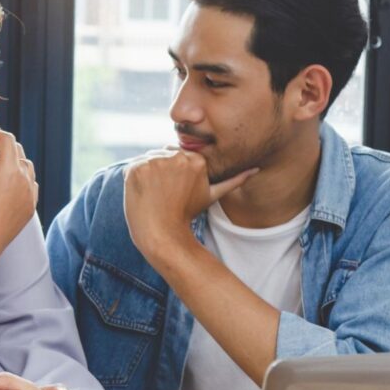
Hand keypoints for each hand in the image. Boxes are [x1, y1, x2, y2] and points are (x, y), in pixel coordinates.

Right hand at [0, 130, 37, 306]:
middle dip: (0, 147)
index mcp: (10, 170)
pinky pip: (30, 184)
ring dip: (10, 162)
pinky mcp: (31, 207)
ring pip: (26, 167)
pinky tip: (3, 186)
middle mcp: (25, 180)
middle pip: (17, 151)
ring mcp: (31, 194)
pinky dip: (19, 178)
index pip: (6, 140)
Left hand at [123, 149, 255, 262]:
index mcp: (196, 160)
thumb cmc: (186, 214)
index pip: (178, 155)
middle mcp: (177, 157)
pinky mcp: (137, 168)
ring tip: (154, 194)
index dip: (173, 172)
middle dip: (161, 171)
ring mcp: (155, 162)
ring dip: (148, 174)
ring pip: (149, 160)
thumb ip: (233, 180)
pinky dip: (135, 179)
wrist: (162, 234)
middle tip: (163, 194)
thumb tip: (255, 169)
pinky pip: (134, 166)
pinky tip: (143, 193)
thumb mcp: (211, 195)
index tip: (173, 189)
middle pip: (163, 155)